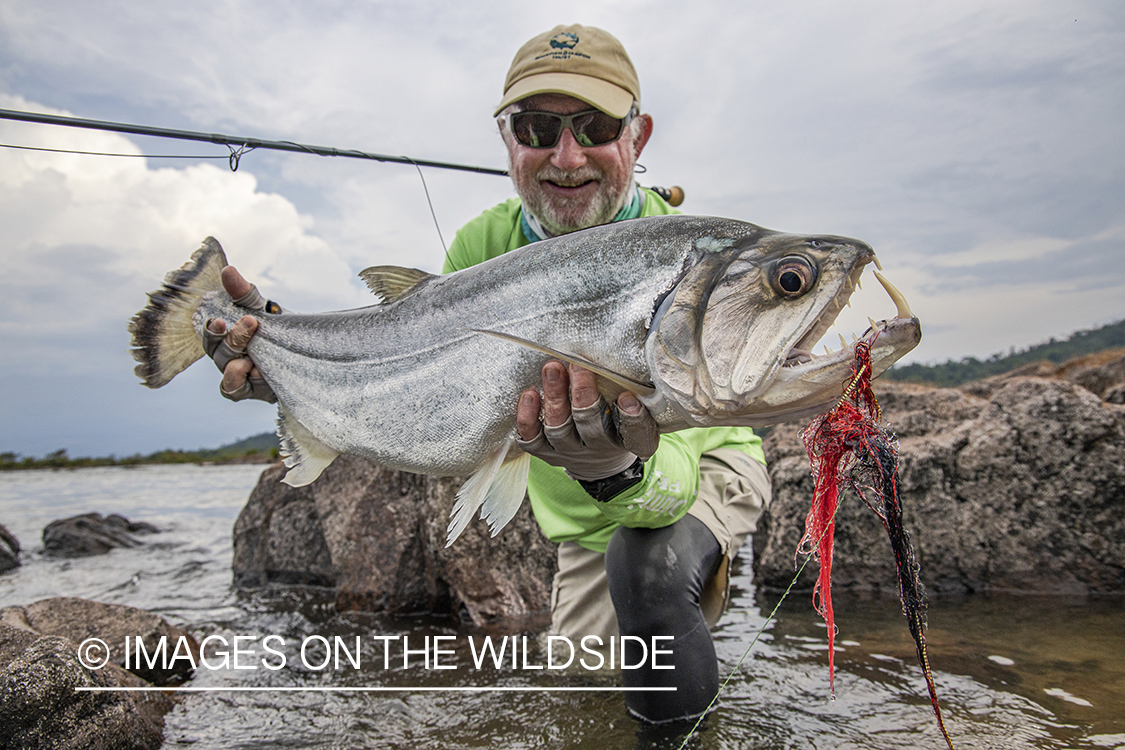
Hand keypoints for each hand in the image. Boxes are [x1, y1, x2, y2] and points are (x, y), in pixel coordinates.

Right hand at [203, 266, 276, 402]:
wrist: (312, 349)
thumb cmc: (279, 327)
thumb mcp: (264, 309)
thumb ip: (244, 293)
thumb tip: (228, 271)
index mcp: (227, 340)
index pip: (211, 337)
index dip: (211, 332)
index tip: (219, 320)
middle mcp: (231, 362)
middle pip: (220, 357)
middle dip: (233, 340)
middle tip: (251, 322)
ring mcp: (246, 381)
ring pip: (229, 381)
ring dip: (235, 369)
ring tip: (248, 360)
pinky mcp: (262, 393)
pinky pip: (245, 393)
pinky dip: (249, 384)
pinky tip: (259, 373)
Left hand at [515, 361, 658, 481]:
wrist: (597, 460)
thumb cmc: (617, 425)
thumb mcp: (638, 413)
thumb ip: (639, 393)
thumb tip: (633, 357)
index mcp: (625, 440)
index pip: (636, 435)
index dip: (633, 419)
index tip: (627, 398)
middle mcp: (596, 448)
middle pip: (590, 424)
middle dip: (583, 393)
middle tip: (578, 365)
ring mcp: (568, 450)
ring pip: (558, 428)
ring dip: (555, 397)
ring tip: (552, 369)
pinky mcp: (545, 451)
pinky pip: (532, 438)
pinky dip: (528, 418)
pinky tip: (529, 394)